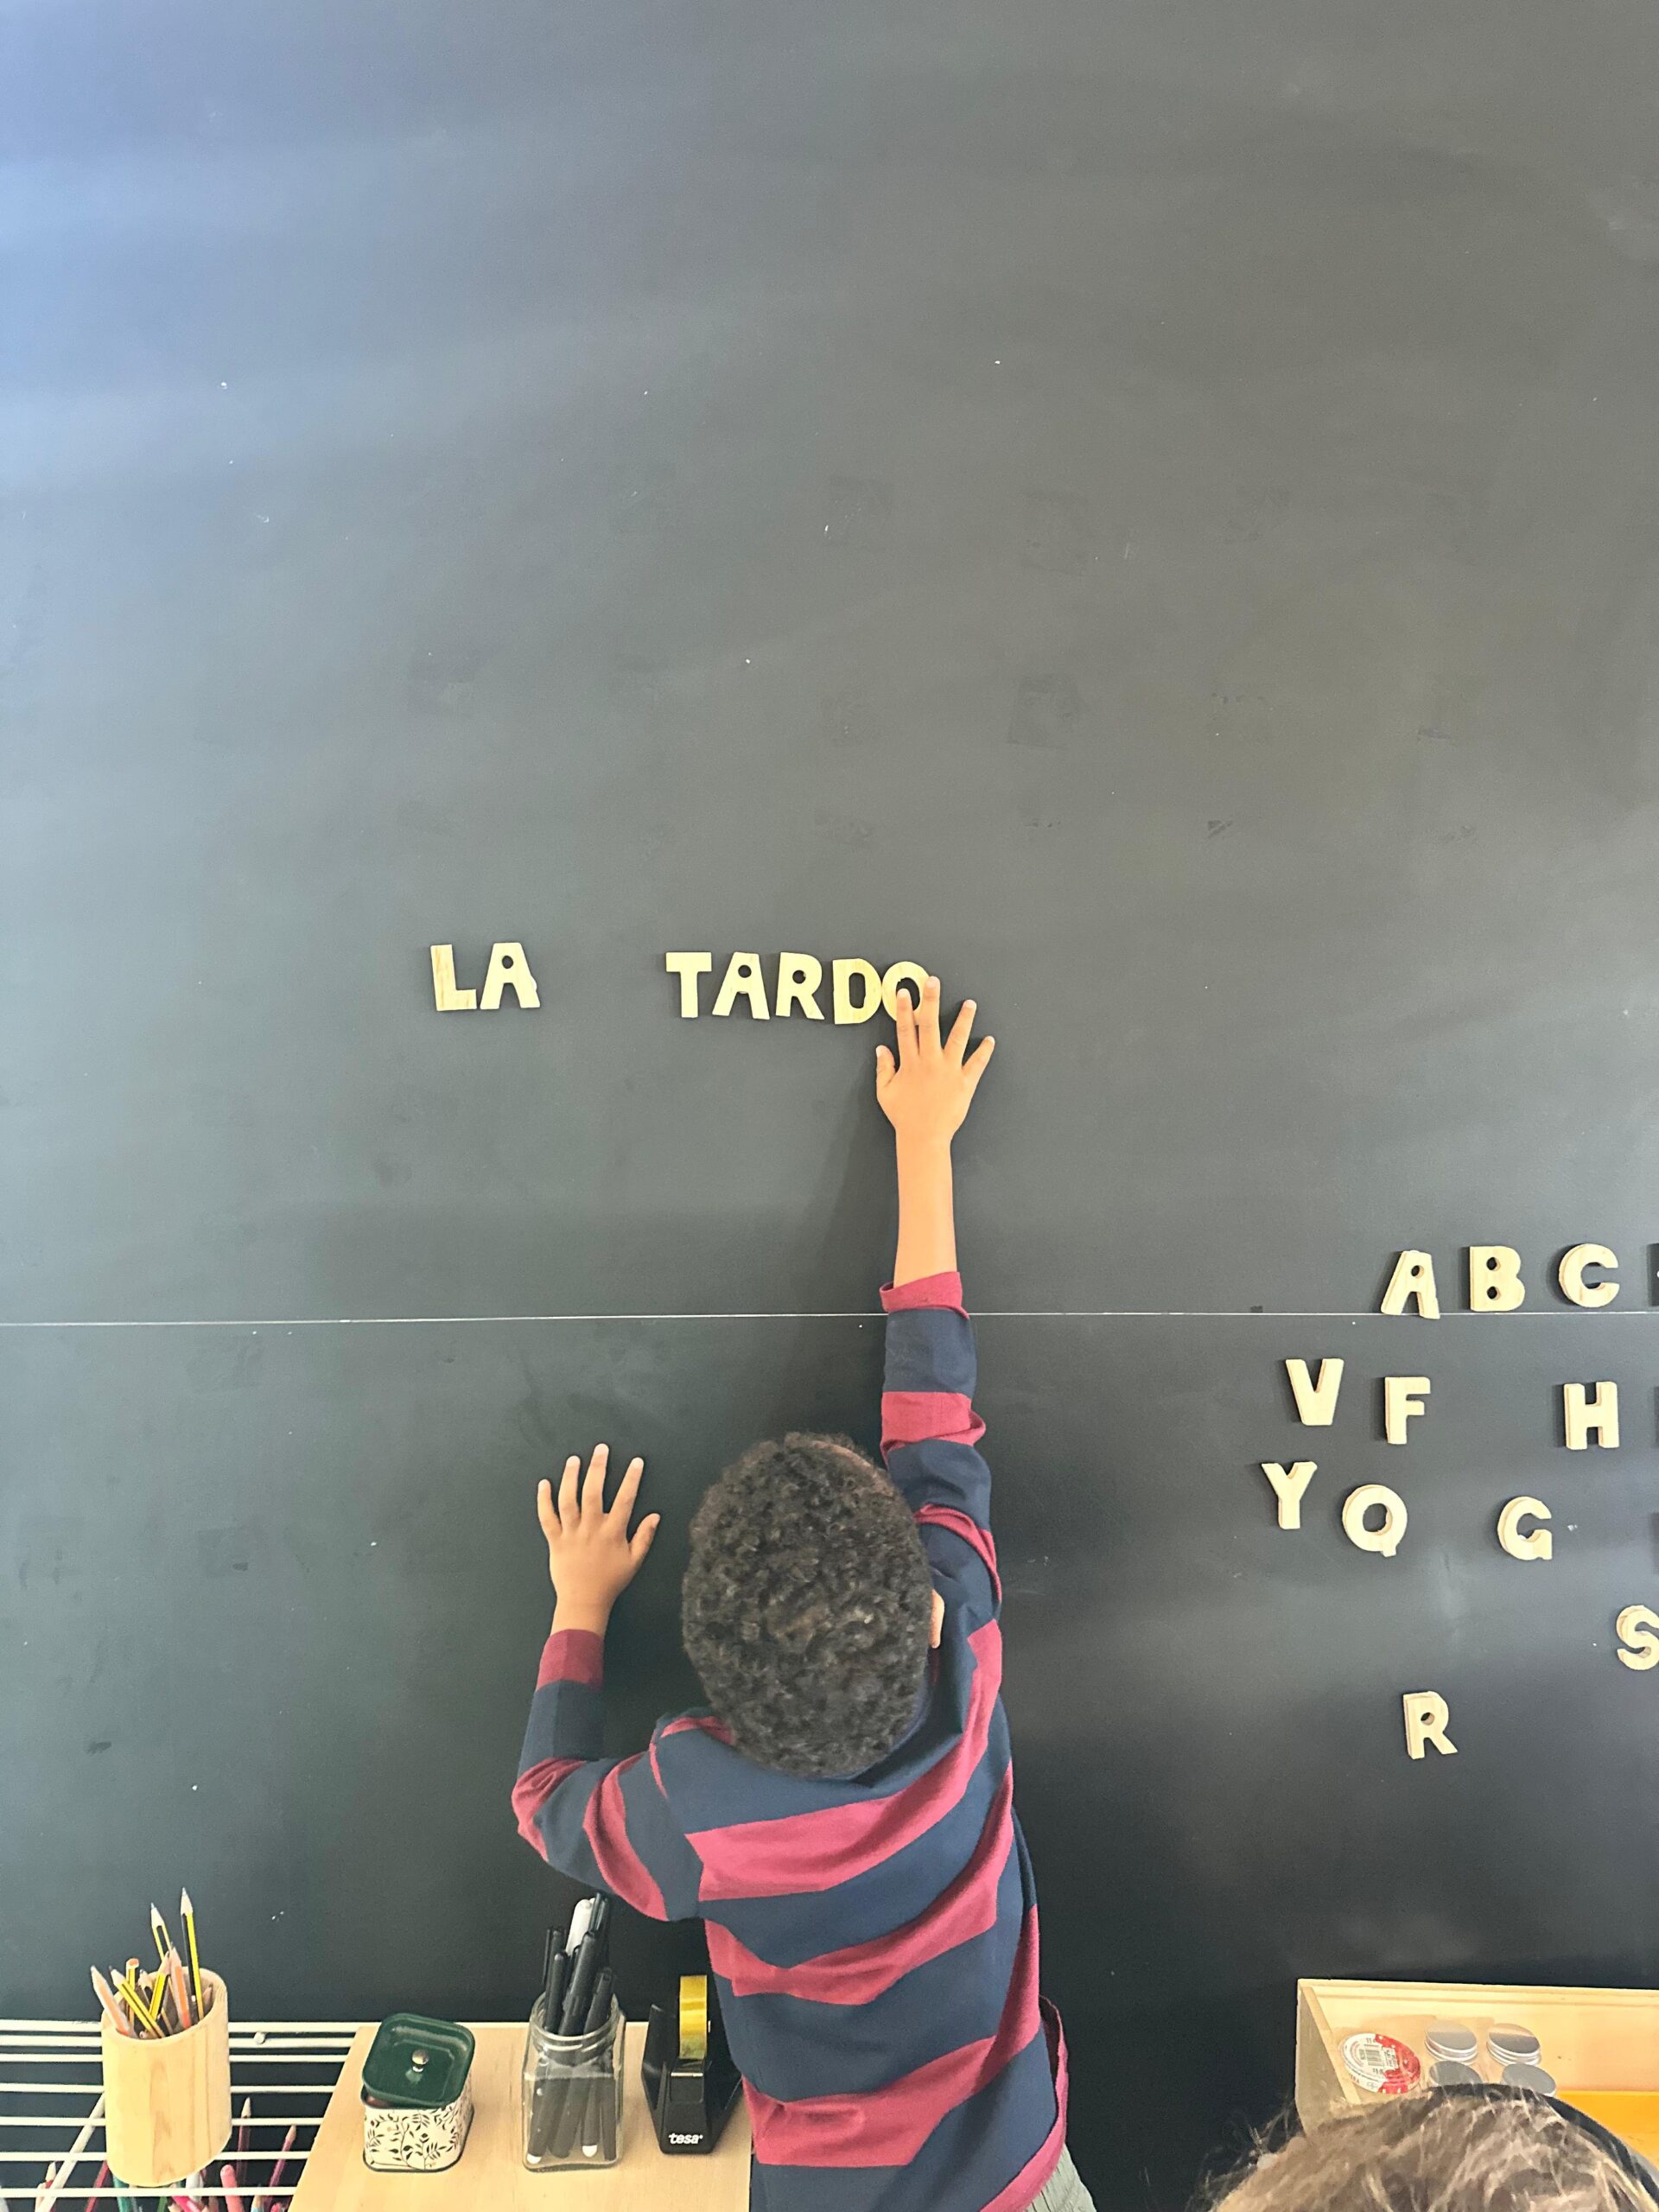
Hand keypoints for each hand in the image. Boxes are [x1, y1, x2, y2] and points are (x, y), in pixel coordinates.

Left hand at [537, 1444, 660, 1634]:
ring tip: (573, 1460)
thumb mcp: (634, 1561)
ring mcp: (571, 1534)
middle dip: (598, 1468)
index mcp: (613, 1533)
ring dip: (570, 1478)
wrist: (583, 1602)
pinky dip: (543, 1500)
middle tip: (600, 1450)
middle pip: (593, 1492)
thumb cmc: (610, 1581)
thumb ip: (645, 1537)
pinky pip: (547, 1517)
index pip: (625, 1500)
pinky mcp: (555, 1540)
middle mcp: (591, 1529)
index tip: (635, 1462)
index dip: (631, 1479)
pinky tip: (544, 1484)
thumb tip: (655, 1515)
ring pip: (568, 1500)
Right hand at [875, 976, 994, 1147]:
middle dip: (929, 1001)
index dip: (903, 1009)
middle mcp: (930, 1062)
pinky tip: (989, 1039)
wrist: (924, 1137)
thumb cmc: (904, 1116)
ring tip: (970, 1003)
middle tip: (932, 982)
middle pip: (929, 1025)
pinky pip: (977, 1064)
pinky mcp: (965, 1083)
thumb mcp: (885, 1093)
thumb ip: (883, 1069)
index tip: (903, 992)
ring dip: (964, 1019)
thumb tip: (882, 1049)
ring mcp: (949, 1071)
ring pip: (957, 1039)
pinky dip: (984, 1052)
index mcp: (909, 1063)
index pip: (905, 1030)